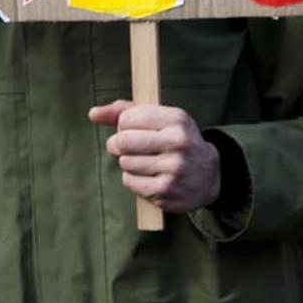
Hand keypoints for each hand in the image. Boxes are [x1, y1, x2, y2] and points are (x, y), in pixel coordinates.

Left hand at [89, 101, 221, 212]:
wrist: (209, 177)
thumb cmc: (176, 142)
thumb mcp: (160, 120)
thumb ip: (124, 112)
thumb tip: (93, 113)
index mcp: (176, 119)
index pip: (127, 118)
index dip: (123, 125)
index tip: (131, 129)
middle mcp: (177, 142)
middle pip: (122, 141)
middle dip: (117, 145)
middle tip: (125, 148)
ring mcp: (173, 168)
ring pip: (125, 163)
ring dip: (126, 163)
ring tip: (143, 162)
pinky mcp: (166, 191)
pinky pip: (129, 182)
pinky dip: (131, 180)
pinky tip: (146, 176)